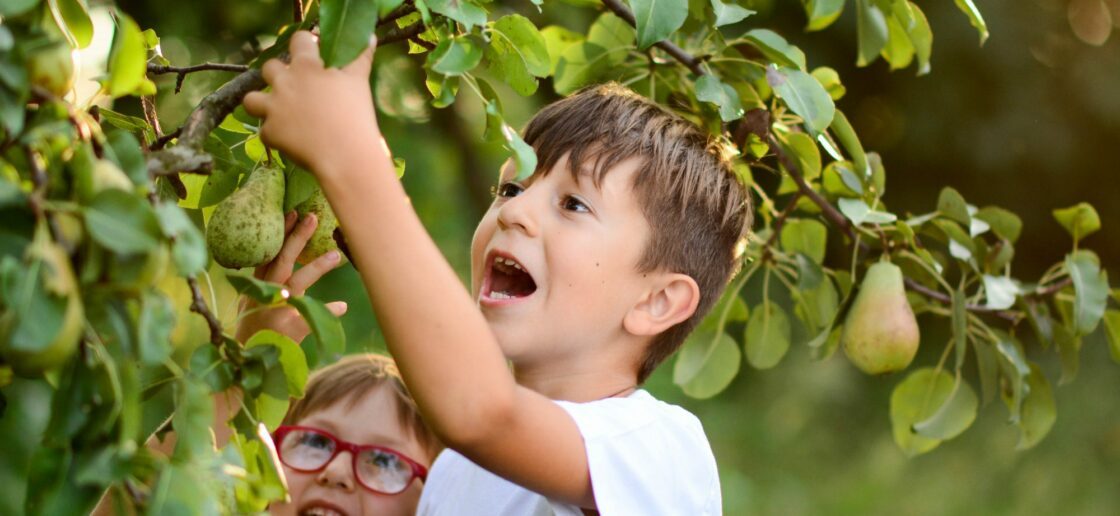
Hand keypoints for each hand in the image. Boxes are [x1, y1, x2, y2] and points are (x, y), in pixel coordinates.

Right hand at [235, 211, 347, 343]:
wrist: (250, 362)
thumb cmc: (255, 332)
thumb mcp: (253, 305)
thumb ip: (267, 284)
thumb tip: (282, 265)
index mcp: (256, 287)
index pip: (268, 255)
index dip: (278, 234)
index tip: (291, 212)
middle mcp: (264, 294)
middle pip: (281, 261)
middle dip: (296, 238)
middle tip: (313, 218)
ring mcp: (276, 310)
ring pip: (298, 282)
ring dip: (317, 267)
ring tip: (336, 255)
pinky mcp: (289, 329)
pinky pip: (313, 317)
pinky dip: (327, 310)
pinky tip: (342, 305)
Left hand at [243, 31, 380, 173]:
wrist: (346, 154)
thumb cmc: (356, 114)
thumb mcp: (359, 80)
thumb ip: (360, 56)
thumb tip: (369, 36)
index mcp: (307, 65)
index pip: (298, 40)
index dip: (306, 45)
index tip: (315, 55)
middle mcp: (284, 82)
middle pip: (269, 67)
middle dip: (280, 74)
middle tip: (297, 87)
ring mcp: (273, 108)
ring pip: (251, 99)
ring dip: (262, 102)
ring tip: (277, 110)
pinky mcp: (270, 132)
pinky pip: (265, 131)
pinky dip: (276, 135)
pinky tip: (290, 139)